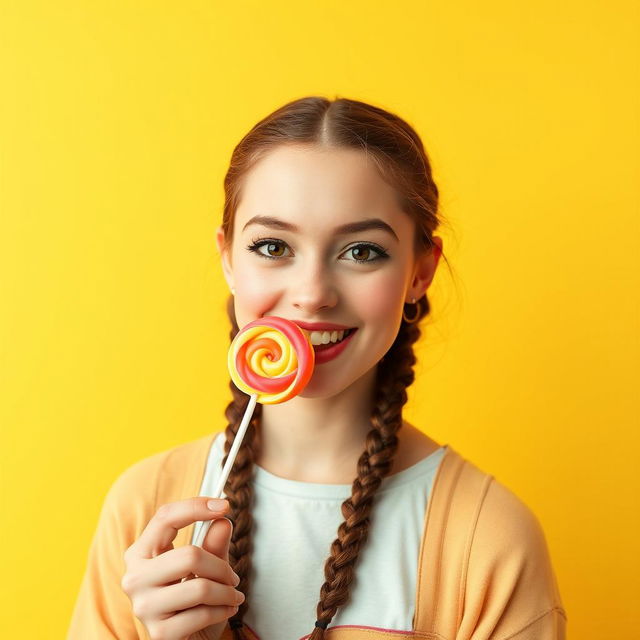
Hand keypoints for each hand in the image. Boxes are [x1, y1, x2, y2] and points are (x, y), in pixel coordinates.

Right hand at [121, 497, 244, 639]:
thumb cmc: (191, 602)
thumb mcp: (205, 569)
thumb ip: (212, 545)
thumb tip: (223, 521)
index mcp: (140, 553)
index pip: (165, 517)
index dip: (195, 506)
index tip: (224, 505)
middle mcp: (134, 578)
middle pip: (190, 555)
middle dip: (221, 567)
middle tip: (233, 577)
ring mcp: (144, 606)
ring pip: (200, 586)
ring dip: (226, 591)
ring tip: (232, 595)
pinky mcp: (158, 633)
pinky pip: (203, 612)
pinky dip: (223, 610)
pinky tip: (226, 610)